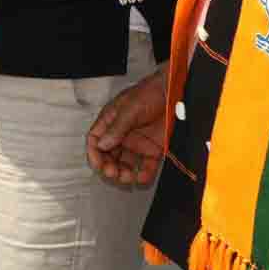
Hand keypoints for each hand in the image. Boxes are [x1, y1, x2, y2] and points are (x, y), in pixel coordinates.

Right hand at [87, 64, 168, 187]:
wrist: (174, 92)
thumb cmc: (150, 92)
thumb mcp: (129, 108)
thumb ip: (116, 127)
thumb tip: (102, 144)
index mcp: (111, 121)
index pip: (96, 140)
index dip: (94, 154)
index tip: (98, 165)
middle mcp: (122, 134)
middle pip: (109, 155)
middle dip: (108, 166)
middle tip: (112, 173)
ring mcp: (137, 143)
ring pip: (125, 163)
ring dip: (123, 173)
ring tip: (127, 177)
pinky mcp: (153, 149)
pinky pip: (146, 166)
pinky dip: (144, 174)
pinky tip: (142, 177)